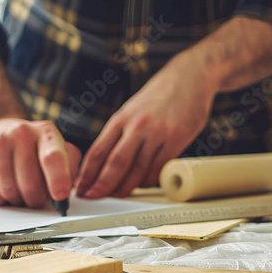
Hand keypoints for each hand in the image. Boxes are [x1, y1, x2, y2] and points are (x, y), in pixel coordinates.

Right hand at [0, 118, 81, 207]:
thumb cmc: (30, 147)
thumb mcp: (56, 150)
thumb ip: (68, 169)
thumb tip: (65, 196)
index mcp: (46, 132)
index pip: (53, 158)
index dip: (58, 180)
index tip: (60, 196)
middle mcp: (21, 133)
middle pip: (30, 186)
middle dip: (35, 199)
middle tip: (35, 194)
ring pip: (10, 192)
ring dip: (16, 199)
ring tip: (17, 184)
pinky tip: (0, 182)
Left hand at [76, 53, 217, 197]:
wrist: (190, 76)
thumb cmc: (160, 95)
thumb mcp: (132, 109)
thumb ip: (121, 133)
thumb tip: (106, 163)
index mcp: (121, 118)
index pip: (98, 151)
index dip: (87, 173)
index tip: (81, 187)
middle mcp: (137, 126)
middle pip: (115, 163)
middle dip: (102, 185)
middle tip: (94, 196)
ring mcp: (158, 133)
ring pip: (137, 170)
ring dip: (126, 187)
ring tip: (118, 195)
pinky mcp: (177, 139)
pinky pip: (159, 168)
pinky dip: (149, 180)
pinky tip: (143, 183)